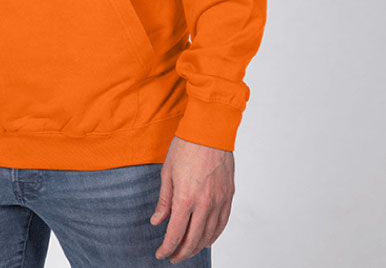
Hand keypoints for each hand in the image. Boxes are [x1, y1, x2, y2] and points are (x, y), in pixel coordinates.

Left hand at [150, 135, 233, 262]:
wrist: (209, 130)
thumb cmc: (186, 146)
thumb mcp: (167, 172)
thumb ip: (164, 200)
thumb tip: (157, 221)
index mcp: (185, 198)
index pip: (175, 234)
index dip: (167, 248)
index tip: (160, 254)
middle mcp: (204, 204)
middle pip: (193, 240)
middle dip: (181, 252)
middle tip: (173, 257)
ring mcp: (219, 201)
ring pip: (209, 235)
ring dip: (197, 247)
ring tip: (187, 250)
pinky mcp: (228, 196)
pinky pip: (222, 223)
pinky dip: (214, 235)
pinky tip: (206, 239)